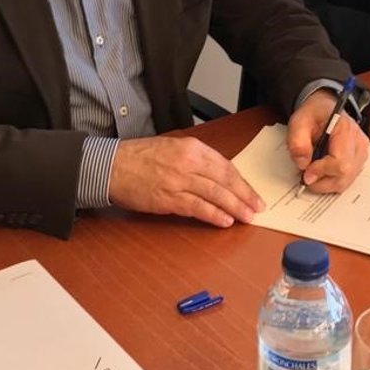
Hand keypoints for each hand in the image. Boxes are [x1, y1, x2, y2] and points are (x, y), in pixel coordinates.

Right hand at [108, 136, 263, 226]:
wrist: (111, 165)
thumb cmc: (139, 157)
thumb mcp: (173, 148)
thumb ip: (196, 160)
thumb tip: (218, 176)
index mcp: (192, 147)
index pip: (225, 166)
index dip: (242, 182)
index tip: (252, 192)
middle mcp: (189, 162)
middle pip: (225, 180)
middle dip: (244, 195)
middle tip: (257, 207)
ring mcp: (179, 180)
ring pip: (215, 194)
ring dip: (234, 207)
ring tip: (247, 217)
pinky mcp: (168, 198)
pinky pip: (197, 207)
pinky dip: (213, 215)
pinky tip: (225, 221)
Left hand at [286, 90, 368, 193]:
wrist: (325, 110)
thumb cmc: (314, 115)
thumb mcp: (299, 122)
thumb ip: (297, 142)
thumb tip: (303, 164)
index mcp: (345, 129)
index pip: (340, 162)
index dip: (321, 172)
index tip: (305, 172)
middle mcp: (358, 142)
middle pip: (346, 175)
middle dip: (322, 182)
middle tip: (306, 175)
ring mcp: (361, 152)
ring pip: (347, 180)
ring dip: (327, 182)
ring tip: (314, 170)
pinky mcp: (360, 159)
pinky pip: (347, 179)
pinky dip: (332, 180)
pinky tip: (323, 170)